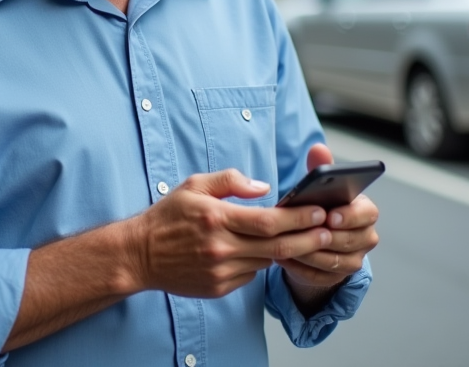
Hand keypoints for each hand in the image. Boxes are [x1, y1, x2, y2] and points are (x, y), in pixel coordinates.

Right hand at [123, 168, 333, 298]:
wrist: (140, 254)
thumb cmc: (168, 216)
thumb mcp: (193, 185)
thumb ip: (230, 180)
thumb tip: (264, 187)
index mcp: (217, 218)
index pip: (269, 220)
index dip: (298, 217)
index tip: (318, 211)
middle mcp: (221, 247)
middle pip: (277, 246)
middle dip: (308, 238)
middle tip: (327, 230)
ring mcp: (221, 271)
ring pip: (266, 261)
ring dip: (287, 251)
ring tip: (304, 239)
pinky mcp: (219, 287)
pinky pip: (251, 275)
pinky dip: (260, 263)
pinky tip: (262, 252)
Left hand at [277, 144, 379, 290]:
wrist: (315, 236)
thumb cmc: (319, 205)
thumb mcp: (320, 186)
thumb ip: (321, 168)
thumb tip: (318, 149)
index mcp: (365, 212)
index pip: (366, 213)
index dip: (350, 216)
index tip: (330, 215)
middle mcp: (365, 237)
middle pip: (350, 240)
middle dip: (324, 236)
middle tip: (303, 232)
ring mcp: (354, 259)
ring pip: (333, 260)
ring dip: (309, 252)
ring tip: (286, 243)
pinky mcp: (338, 277)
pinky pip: (320, 275)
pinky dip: (301, 267)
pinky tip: (283, 258)